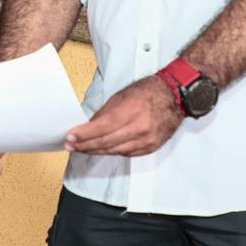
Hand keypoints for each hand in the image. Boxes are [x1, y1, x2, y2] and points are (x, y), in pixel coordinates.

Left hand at [64, 75, 181, 156]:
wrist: (175, 96)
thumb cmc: (149, 91)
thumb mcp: (123, 95)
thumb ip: (105, 113)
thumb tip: (89, 126)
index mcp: (132, 110)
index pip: (102, 127)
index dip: (84, 135)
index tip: (70, 137)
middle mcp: (140, 127)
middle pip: (106, 142)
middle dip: (85, 145)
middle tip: (71, 146)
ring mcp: (147, 139)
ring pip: (115, 151)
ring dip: (96, 151)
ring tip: (83, 149)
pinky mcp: (151, 147)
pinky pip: (127, 154)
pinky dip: (113, 152)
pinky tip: (103, 150)